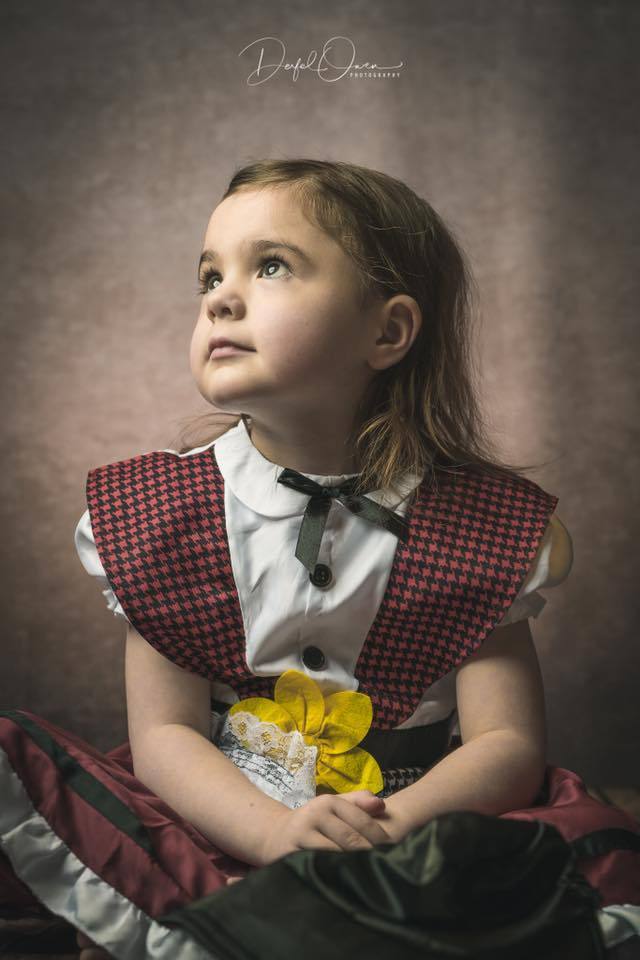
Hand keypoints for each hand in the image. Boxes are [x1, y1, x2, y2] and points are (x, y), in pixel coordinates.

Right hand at [257, 789, 393, 866]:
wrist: (274, 836)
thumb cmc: (313, 821)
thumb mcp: (333, 806)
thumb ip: (359, 802)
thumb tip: (382, 804)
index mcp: (327, 802)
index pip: (361, 821)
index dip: (380, 838)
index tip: (395, 851)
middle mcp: (313, 816)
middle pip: (350, 841)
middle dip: (369, 855)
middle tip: (387, 868)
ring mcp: (300, 837)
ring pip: (335, 856)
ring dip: (353, 867)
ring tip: (370, 878)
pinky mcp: (289, 857)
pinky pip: (317, 869)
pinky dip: (332, 877)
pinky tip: (345, 884)